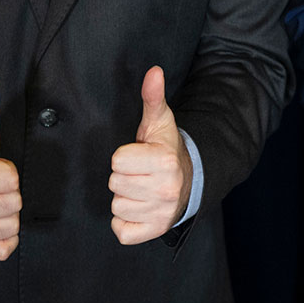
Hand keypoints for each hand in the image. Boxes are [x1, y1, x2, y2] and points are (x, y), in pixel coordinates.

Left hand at [109, 65, 193, 244]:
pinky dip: (125, 222)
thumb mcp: (160, 122)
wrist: (188, 182)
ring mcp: (161, 212)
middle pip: (115, 184)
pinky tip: (138, 208)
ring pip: (117, 207)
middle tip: (140, 173)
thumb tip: (153, 71)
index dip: (124, 157)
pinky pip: (121, 230)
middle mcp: (166, 189)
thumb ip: (153, 97)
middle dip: (124, 177)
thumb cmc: (166, 150)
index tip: (138, 156)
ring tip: (141, 189)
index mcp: (165, 161)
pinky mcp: (155, 231)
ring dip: (125, 199)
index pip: (117, 161)